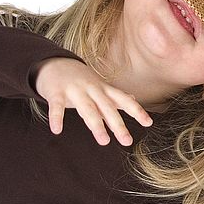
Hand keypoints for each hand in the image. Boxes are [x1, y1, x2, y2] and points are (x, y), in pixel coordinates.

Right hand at [31, 57, 153, 146]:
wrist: (54, 62)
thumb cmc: (81, 79)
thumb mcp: (100, 86)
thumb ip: (115, 96)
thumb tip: (134, 100)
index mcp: (103, 90)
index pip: (123, 100)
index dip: (137, 110)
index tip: (149, 123)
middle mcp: (92, 89)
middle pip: (107, 108)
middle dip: (118, 125)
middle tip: (127, 141)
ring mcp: (74, 90)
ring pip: (87, 109)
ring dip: (96, 125)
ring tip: (104, 141)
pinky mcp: (56, 92)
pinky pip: (57, 106)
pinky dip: (57, 118)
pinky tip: (57, 130)